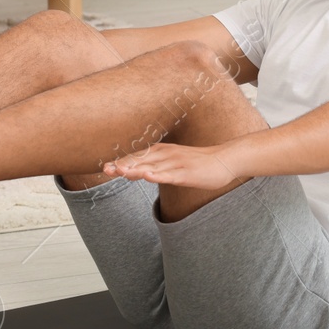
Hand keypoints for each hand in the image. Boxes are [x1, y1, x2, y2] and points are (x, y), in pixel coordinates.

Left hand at [104, 143, 243, 190]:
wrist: (224, 160)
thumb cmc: (197, 163)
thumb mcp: (173, 162)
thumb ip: (155, 166)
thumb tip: (135, 172)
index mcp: (162, 151)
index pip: (137, 156)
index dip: (121, 162)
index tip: (104, 167)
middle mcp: (166, 155)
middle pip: (140, 160)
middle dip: (122, 165)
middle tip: (105, 169)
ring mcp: (176, 164)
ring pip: (152, 167)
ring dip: (135, 169)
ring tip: (119, 172)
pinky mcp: (186, 173)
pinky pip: (170, 175)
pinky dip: (158, 175)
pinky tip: (147, 176)